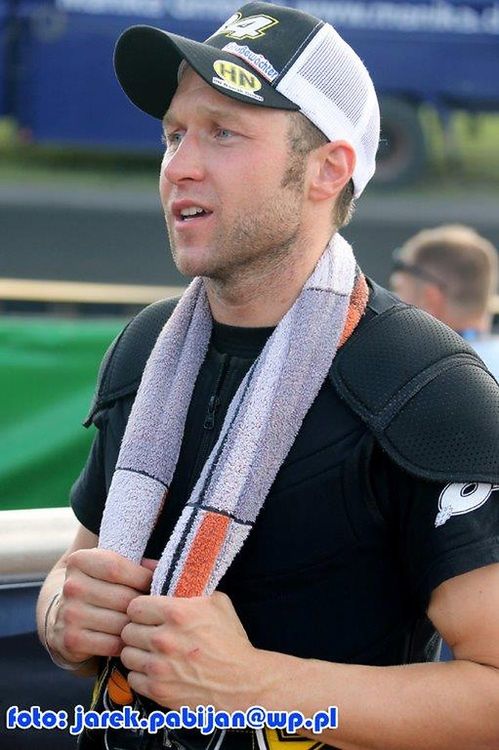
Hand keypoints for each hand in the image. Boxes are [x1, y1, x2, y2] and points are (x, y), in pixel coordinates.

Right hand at [47, 549, 154, 664]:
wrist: (62, 614)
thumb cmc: (99, 585)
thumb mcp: (110, 566)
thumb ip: (136, 563)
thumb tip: (163, 569)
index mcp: (80, 560)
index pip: (117, 568)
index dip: (142, 577)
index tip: (152, 583)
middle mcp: (71, 586)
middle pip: (123, 598)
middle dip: (142, 605)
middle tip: (152, 608)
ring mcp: (69, 614)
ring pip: (121, 623)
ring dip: (135, 626)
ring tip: (141, 623)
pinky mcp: (71, 640)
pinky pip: (112, 644)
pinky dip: (124, 643)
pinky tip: (127, 638)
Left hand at [121, 591, 261, 710]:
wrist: (242, 682)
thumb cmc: (229, 638)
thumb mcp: (215, 601)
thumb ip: (184, 583)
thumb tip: (150, 564)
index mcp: (176, 613)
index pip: (134, 606)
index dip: (142, 610)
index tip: (151, 615)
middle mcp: (164, 639)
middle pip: (127, 630)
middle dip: (139, 631)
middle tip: (153, 634)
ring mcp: (159, 667)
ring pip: (126, 654)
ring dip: (139, 652)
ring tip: (155, 652)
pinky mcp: (158, 691)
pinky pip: (132, 678)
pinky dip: (142, 674)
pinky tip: (158, 670)